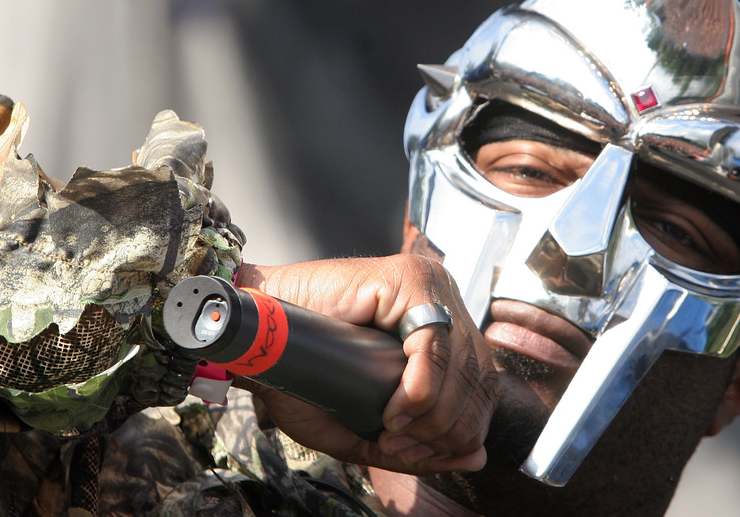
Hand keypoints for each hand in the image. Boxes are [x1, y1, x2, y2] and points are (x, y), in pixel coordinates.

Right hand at [235, 255, 497, 474]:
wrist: (255, 340)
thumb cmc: (304, 377)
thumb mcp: (369, 424)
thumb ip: (422, 444)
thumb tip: (478, 459)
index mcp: (445, 326)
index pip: (484, 383)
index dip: (462, 430)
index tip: (420, 455)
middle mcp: (445, 300)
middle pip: (480, 376)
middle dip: (448, 429)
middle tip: (402, 449)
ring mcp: (429, 285)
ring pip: (461, 364)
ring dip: (432, 416)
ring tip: (392, 434)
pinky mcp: (407, 279)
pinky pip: (433, 346)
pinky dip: (420, 390)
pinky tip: (393, 411)